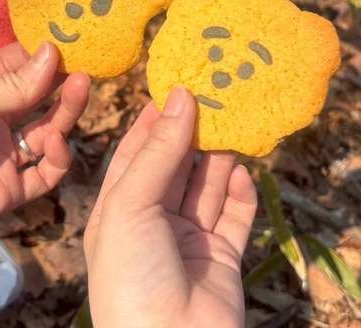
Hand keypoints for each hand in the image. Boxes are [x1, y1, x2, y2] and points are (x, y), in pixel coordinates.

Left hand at [0, 41, 89, 285]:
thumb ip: (7, 87)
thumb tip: (52, 53)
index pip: (15, 70)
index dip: (39, 55)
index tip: (66, 37)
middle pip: (36, 101)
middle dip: (60, 82)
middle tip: (83, 64)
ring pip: (47, 134)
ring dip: (65, 113)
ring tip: (80, 88)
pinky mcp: (5, 193)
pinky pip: (43, 176)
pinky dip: (57, 160)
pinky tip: (57, 142)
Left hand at [84, 88, 256, 327]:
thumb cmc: (131, 274)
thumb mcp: (132, 204)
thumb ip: (159, 151)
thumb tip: (181, 97)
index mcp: (118, 210)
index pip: (136, 153)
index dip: (154, 120)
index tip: (175, 86)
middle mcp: (152, 222)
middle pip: (175, 166)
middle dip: (192, 132)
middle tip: (214, 94)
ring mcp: (188, 240)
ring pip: (207, 187)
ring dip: (219, 156)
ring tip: (234, 120)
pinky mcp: (222, 258)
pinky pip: (235, 216)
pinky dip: (240, 192)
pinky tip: (243, 169)